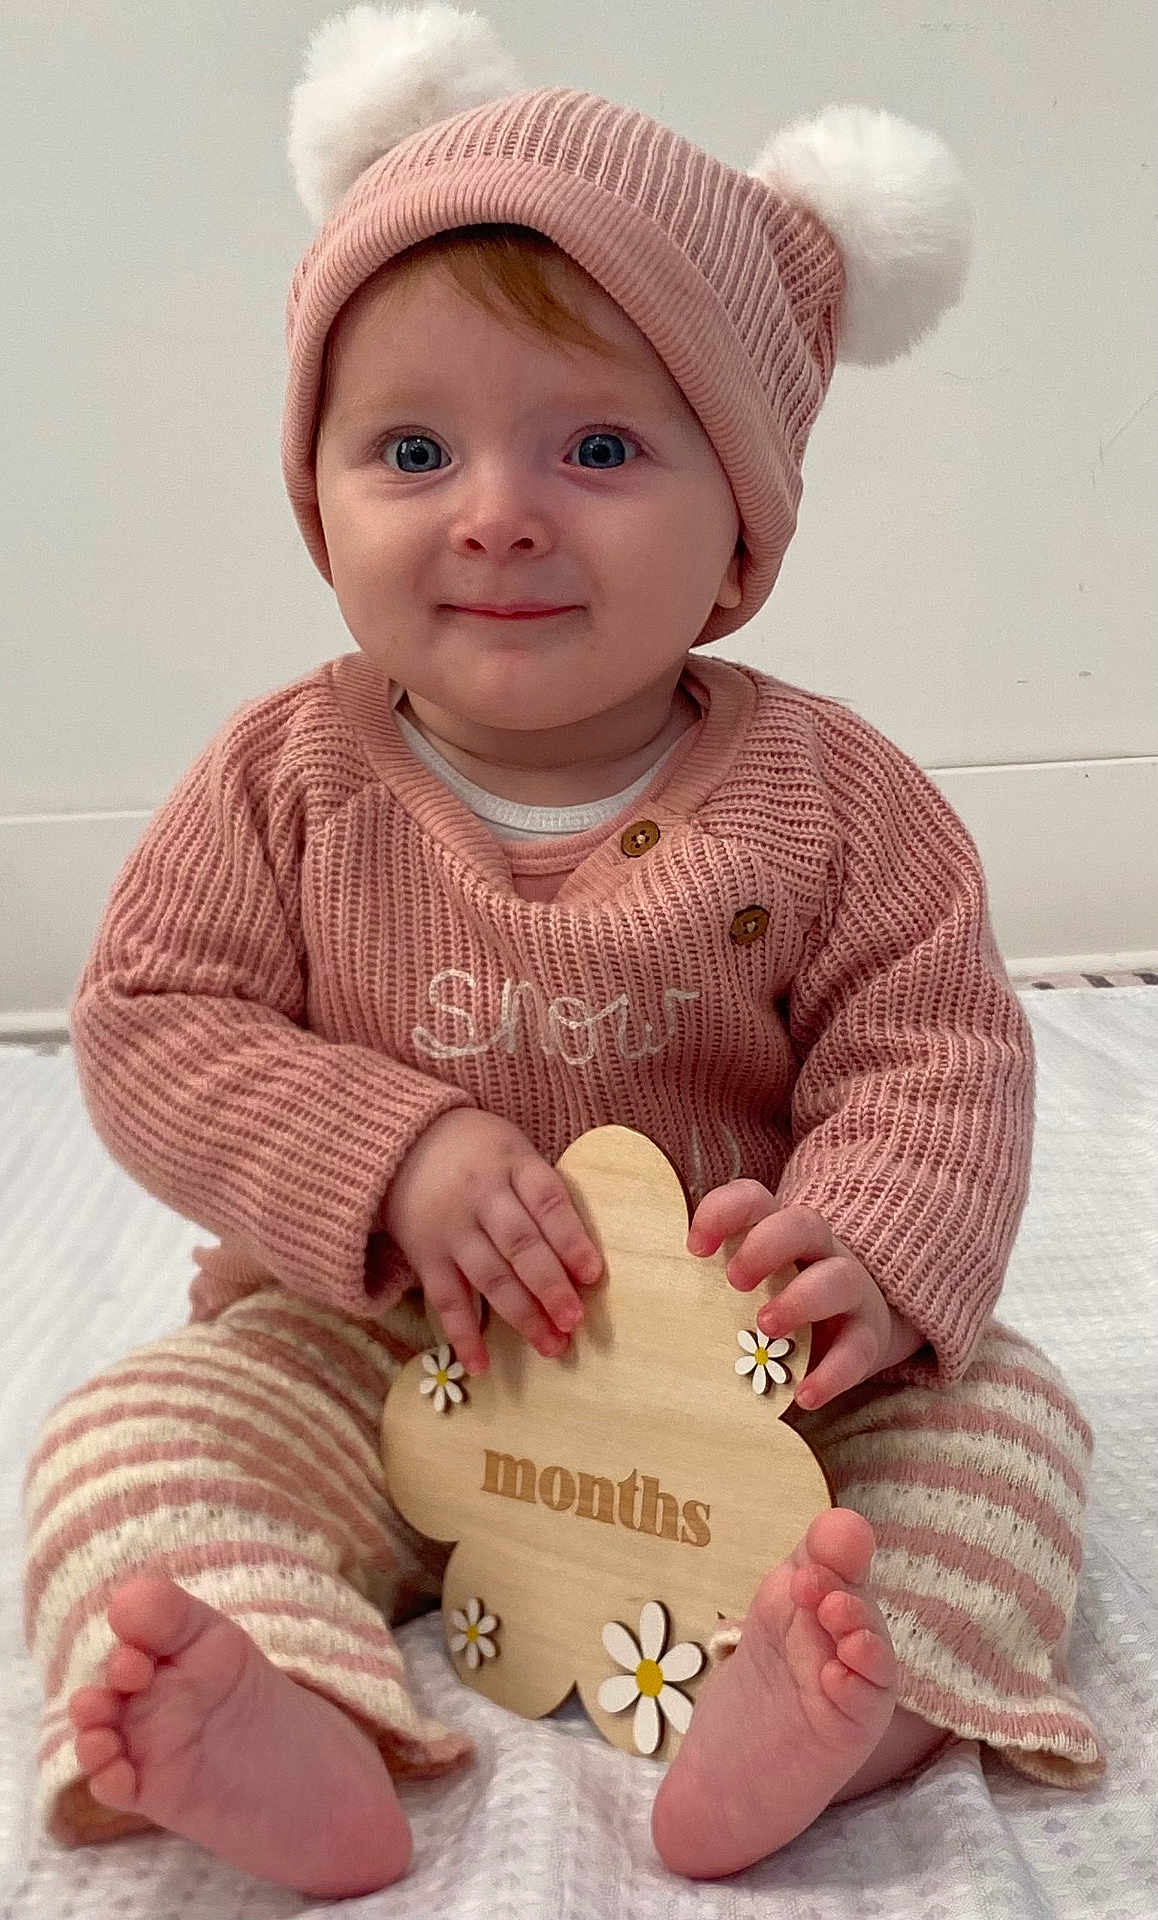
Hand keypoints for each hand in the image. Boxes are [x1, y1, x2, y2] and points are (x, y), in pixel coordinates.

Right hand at [380, 1110, 603, 1375]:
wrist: (401, 1144)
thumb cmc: (479, 1152)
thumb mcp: (514, 1151)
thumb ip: (542, 1193)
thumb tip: (583, 1257)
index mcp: (512, 1164)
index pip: (547, 1202)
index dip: (571, 1239)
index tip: (593, 1274)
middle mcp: (482, 1197)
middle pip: (520, 1245)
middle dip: (549, 1286)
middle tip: (574, 1321)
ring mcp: (451, 1229)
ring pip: (489, 1276)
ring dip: (521, 1315)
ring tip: (550, 1347)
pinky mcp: (425, 1256)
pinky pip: (445, 1299)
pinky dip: (462, 1334)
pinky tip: (481, 1365)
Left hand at [687, 1181, 919, 1409]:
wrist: (856, 1330)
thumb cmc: (782, 1301)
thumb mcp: (751, 1283)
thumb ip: (710, 1285)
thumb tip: (646, 1311)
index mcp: (780, 1231)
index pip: (755, 1199)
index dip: (724, 1212)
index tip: (695, 1247)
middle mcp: (819, 1251)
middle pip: (804, 1223)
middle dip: (766, 1246)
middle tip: (734, 1280)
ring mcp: (851, 1291)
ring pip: (839, 1278)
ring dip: (800, 1300)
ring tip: (765, 1327)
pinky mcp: (868, 1336)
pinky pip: (857, 1349)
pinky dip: (831, 1373)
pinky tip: (804, 1395)